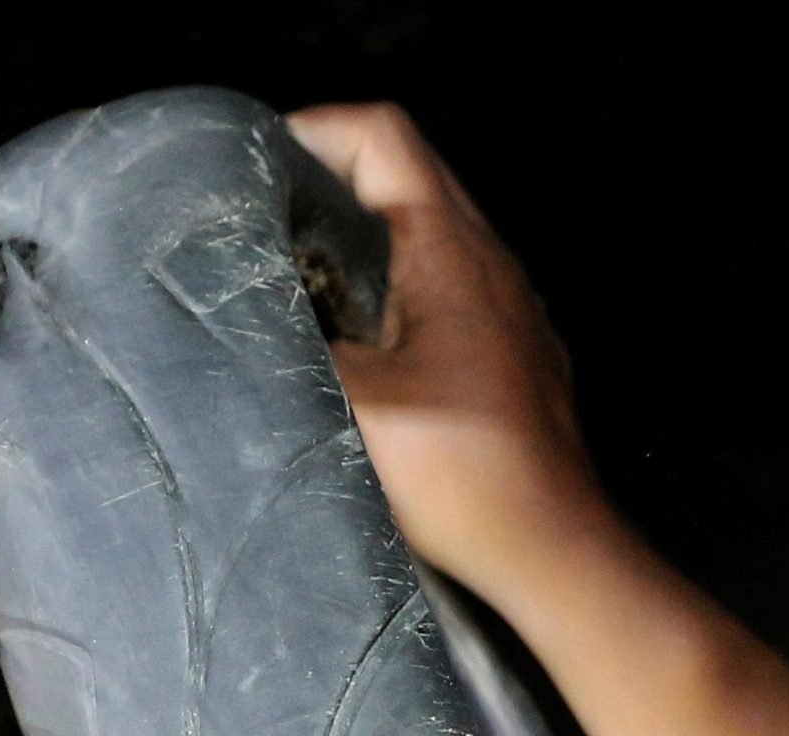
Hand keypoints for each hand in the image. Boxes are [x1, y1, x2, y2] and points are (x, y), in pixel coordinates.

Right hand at [285, 102, 611, 610]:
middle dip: (328, 187)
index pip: (382, 134)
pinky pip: (453, 296)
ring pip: (430, 239)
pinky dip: (400, 296)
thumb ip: (288, 335)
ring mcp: (514, 314)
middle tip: (259, 227)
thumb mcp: (351, 400)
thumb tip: (235, 303)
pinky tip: (360, 348)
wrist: (552, 551)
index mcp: (451, 250)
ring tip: (298, 286)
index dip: (313, 131)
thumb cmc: (461, 474)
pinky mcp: (518, 361)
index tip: (256, 171)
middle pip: (406, 177)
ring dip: (363, 247)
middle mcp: (493, 266)